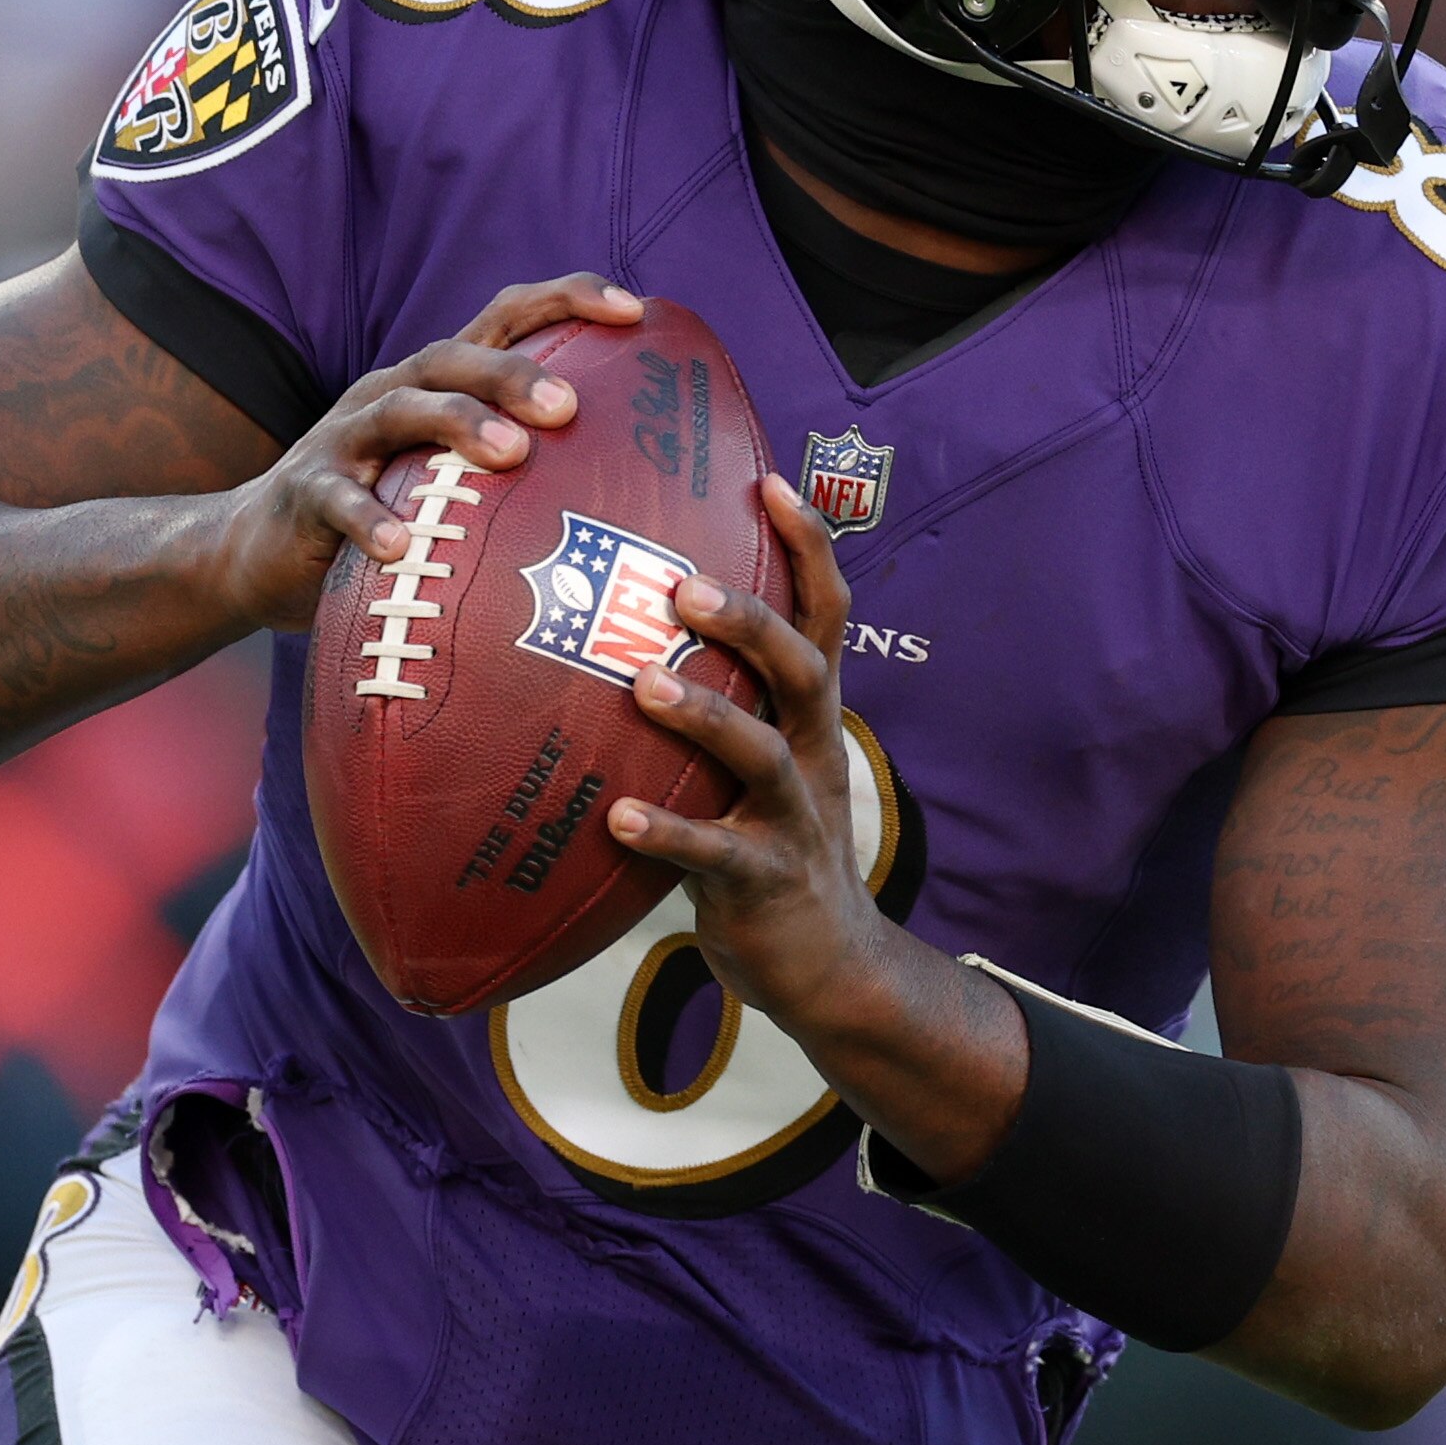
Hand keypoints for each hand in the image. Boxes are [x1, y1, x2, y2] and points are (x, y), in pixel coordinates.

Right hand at [220, 274, 641, 631]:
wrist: (256, 552)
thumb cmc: (387, 513)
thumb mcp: (453, 481)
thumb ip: (524, 473)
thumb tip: (644, 493)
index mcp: (437, 383)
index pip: (506, 319)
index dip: (567, 300)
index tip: (635, 310)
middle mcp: (391, 393)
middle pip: (455, 359)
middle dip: (515, 373)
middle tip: (570, 407)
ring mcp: (345, 438)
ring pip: (402, 412)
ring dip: (460, 426)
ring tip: (512, 456)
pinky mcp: (306, 495)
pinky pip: (338, 500)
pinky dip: (370, 520)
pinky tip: (402, 547)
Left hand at [610, 476, 879, 1021]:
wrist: (827, 964)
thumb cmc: (767, 841)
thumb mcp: (757, 759)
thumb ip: (716, 697)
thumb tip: (617, 619)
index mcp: (810, 714)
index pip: (823, 613)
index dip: (807, 546)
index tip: (768, 479)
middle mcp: (812, 751)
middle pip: (798, 668)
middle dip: (747, 621)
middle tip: (680, 586)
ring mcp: (793, 818)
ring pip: (762, 755)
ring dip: (707, 716)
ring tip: (646, 686)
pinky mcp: (765, 882)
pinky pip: (716, 855)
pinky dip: (670, 833)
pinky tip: (618, 818)